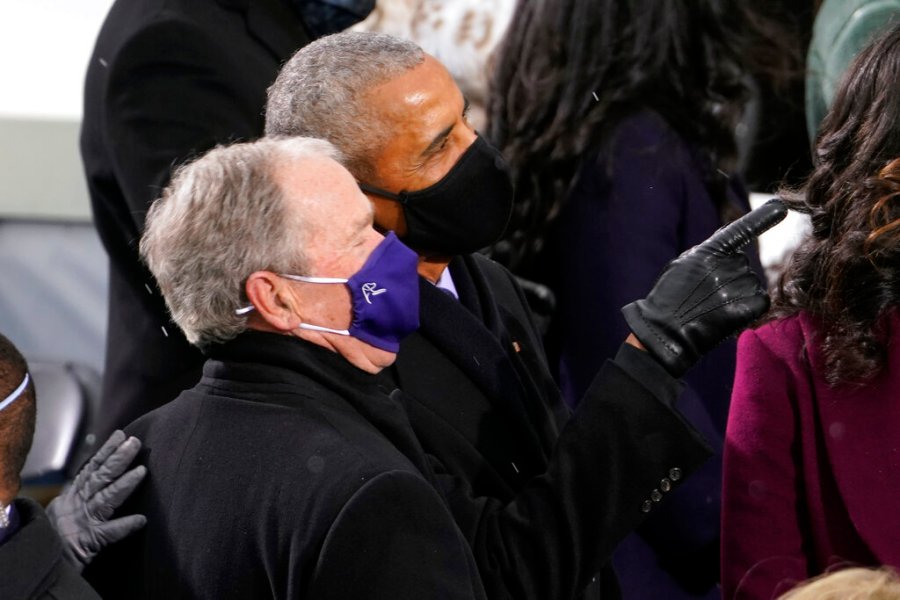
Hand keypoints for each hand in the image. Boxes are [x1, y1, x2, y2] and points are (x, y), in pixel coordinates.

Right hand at [46, 430, 147, 571]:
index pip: (91, 469)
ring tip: (142, 471)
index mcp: (72, 498)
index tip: (120, 435)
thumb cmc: (57, 538)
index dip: (105, 451)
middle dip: (117, 458)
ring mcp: (82, 523)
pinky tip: (140, 520)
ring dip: (123, 484)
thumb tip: (96, 473)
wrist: (41, 564)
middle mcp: (77, 506)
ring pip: (105, 499)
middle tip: (135, 442)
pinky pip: (108, 534)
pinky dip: (124, 526)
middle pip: (99, 477)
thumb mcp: (65, 511)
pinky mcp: (86, 543)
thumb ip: (80, 494)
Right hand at [621, 199, 786, 377]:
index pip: (740, 229)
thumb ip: (706, 251)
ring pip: (750, 283)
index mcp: (709, 251)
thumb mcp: (680, 266)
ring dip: (737, 293)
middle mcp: (729, 264)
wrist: (667, 332)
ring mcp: (741, 285)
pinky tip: (729, 314)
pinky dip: (749, 306)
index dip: (762, 218)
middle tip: (705, 295)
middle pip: (741, 265)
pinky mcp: (751, 305)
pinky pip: (760, 299)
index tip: (781, 206)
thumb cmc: (669, 299)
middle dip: (728, 276)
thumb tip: (728, 237)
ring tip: (712, 307)